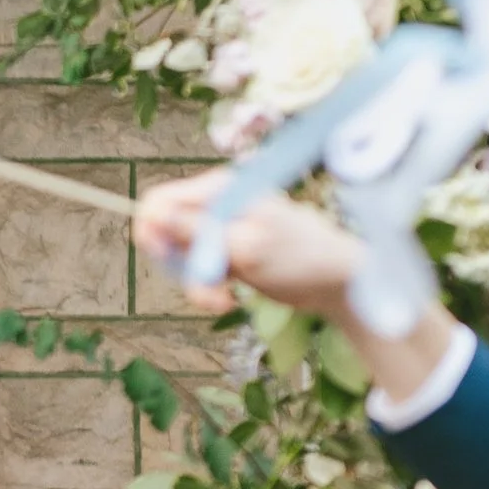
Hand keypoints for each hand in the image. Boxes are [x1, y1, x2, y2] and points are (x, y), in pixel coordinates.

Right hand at [132, 171, 366, 319]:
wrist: (336, 281)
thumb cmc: (299, 258)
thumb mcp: (245, 245)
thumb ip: (197, 230)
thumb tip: (153, 213)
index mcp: (219, 189)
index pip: (161, 201)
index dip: (153, 233)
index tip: (169, 264)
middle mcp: (216, 203)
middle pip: (166, 231)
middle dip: (181, 266)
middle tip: (207, 289)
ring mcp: (221, 228)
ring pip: (181, 256)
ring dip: (197, 284)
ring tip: (222, 299)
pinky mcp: (227, 250)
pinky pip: (198, 269)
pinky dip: (208, 288)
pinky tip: (228, 297)